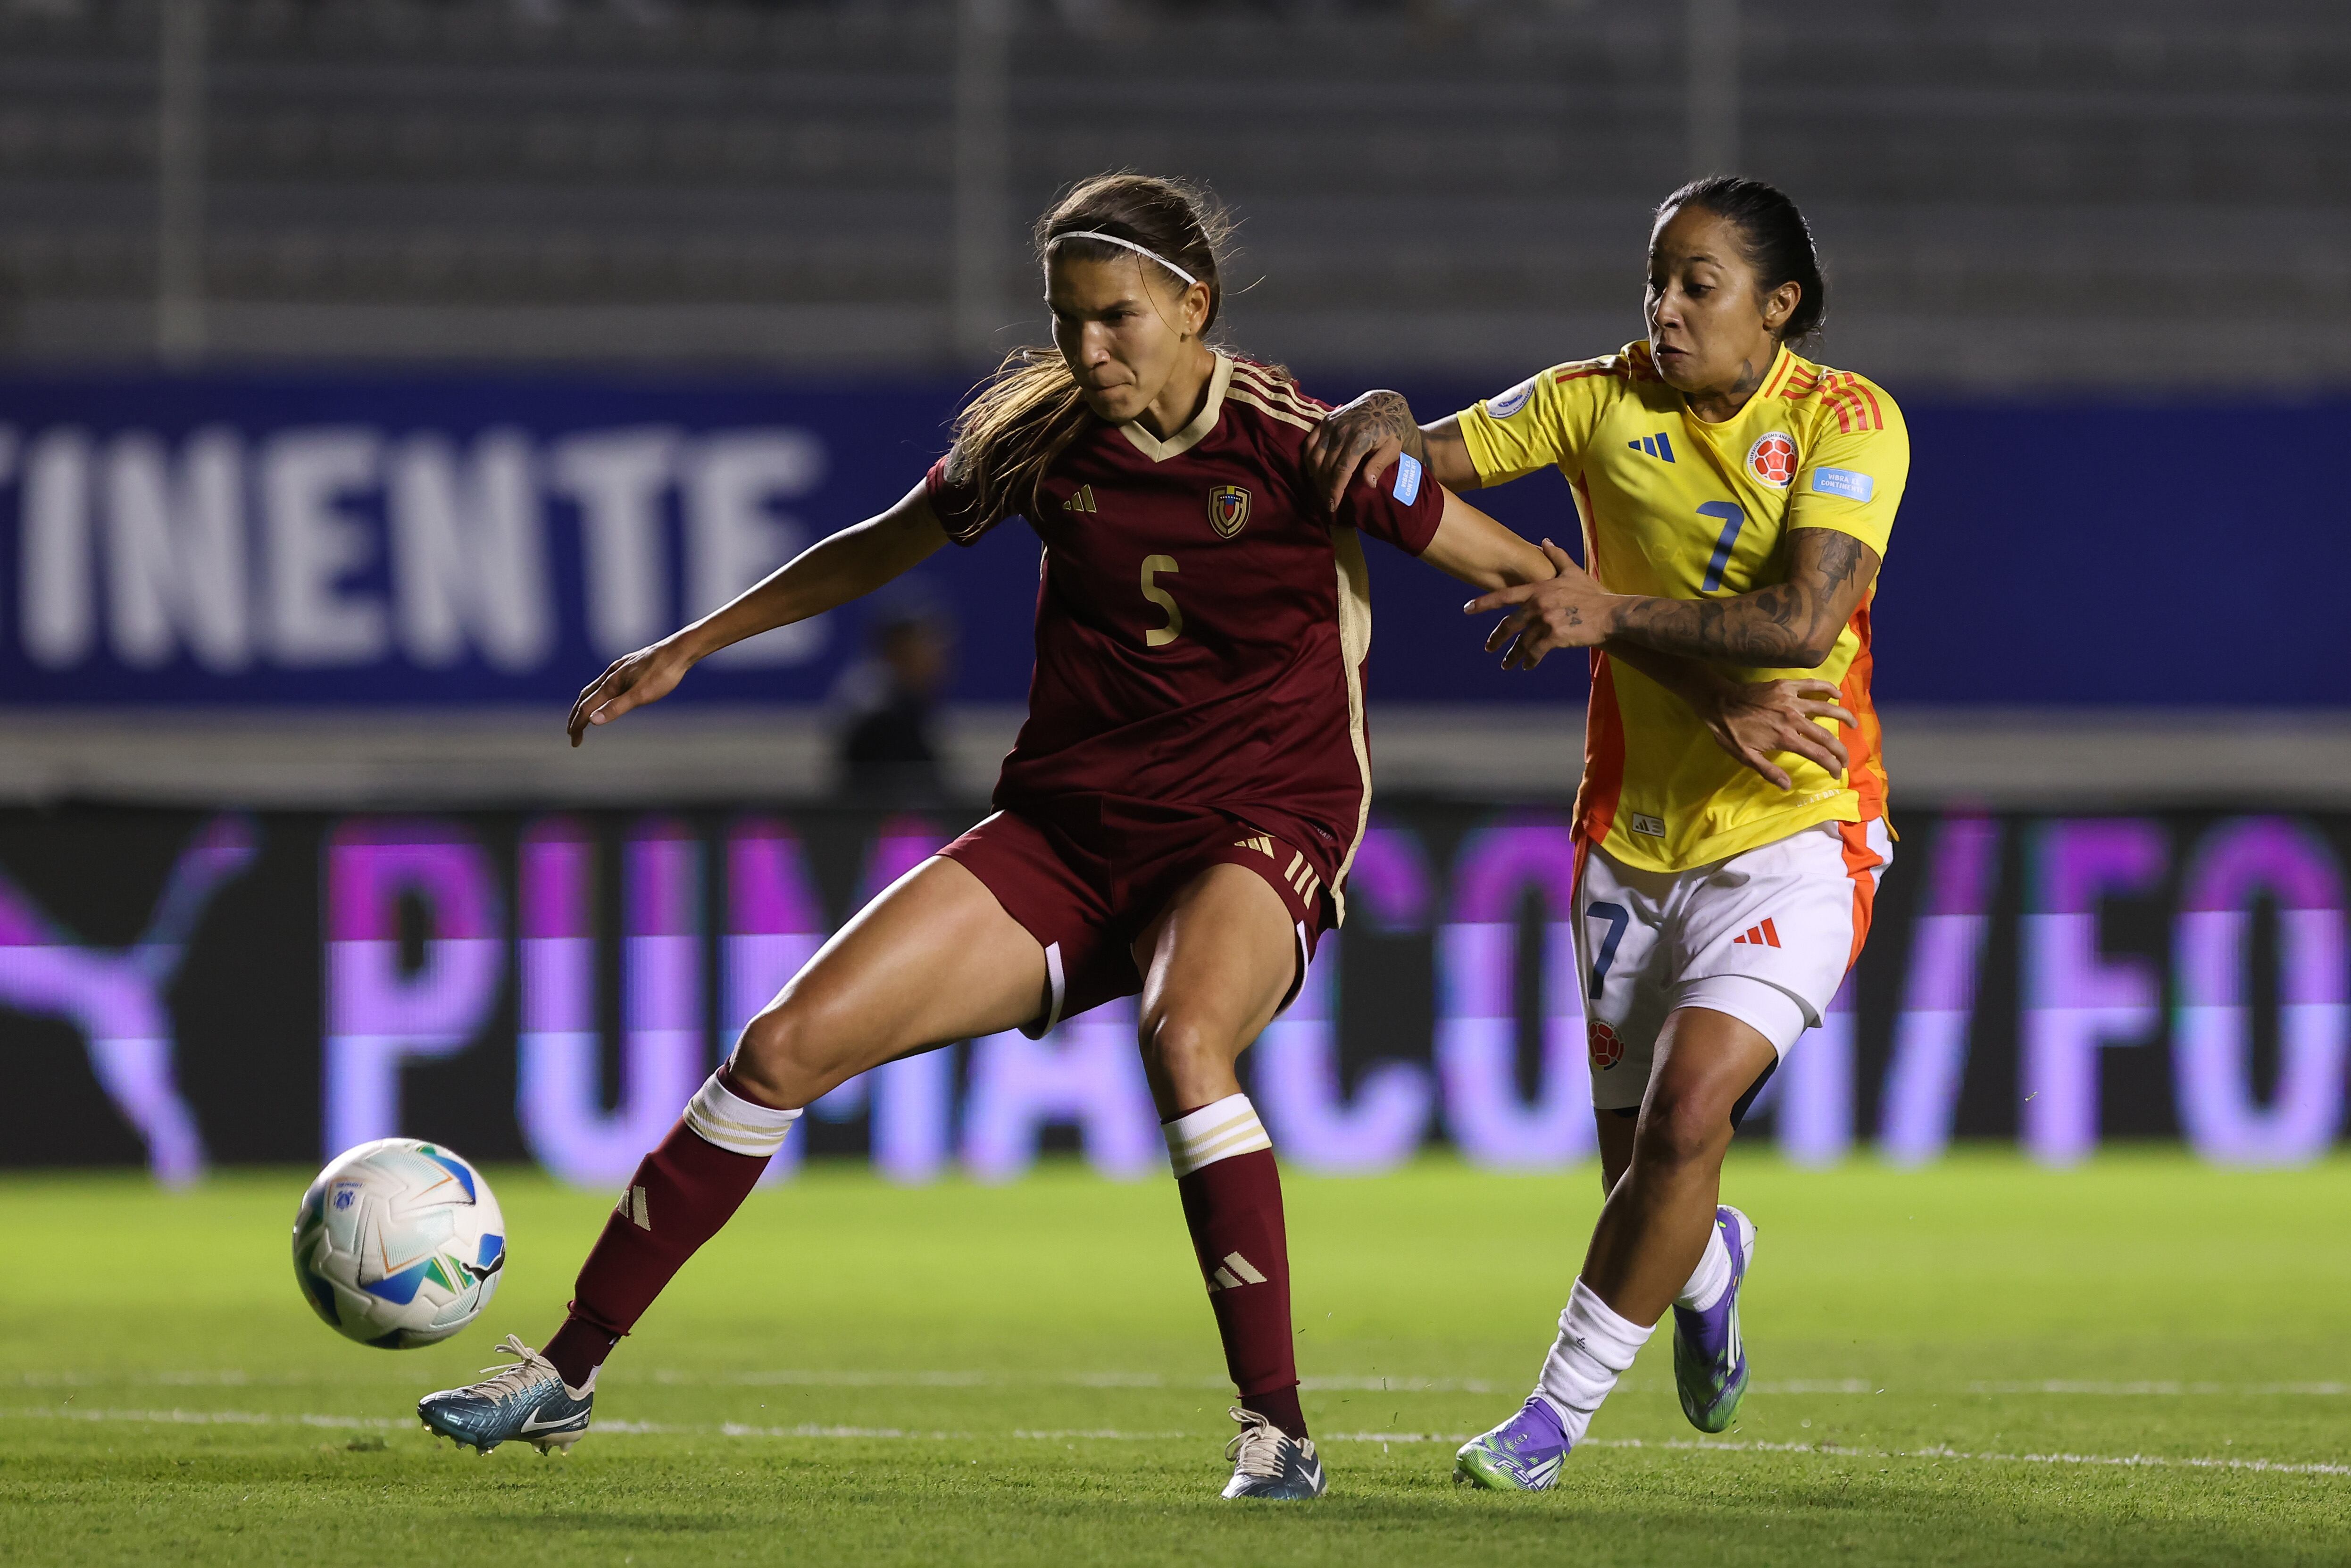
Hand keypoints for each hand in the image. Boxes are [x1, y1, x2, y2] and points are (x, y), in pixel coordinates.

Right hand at [566, 639, 695, 745]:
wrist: (680, 650)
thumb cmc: (664, 673)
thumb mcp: (641, 695)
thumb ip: (616, 708)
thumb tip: (592, 721)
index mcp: (612, 683)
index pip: (587, 708)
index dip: (578, 725)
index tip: (575, 742)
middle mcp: (611, 674)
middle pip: (586, 697)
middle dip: (577, 716)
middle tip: (573, 733)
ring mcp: (620, 668)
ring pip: (595, 688)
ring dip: (586, 703)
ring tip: (585, 716)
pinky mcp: (629, 665)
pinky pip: (607, 682)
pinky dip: (599, 693)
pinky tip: (609, 694)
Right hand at [1302, 389, 1414, 515]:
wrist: (1384, 403)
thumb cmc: (1391, 430)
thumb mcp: (1392, 448)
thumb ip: (1379, 465)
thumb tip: (1369, 485)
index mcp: (1360, 438)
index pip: (1342, 469)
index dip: (1335, 489)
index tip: (1333, 505)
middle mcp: (1343, 430)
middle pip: (1327, 465)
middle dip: (1325, 487)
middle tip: (1327, 502)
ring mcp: (1332, 424)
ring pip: (1315, 456)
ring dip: (1316, 476)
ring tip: (1320, 490)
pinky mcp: (1325, 421)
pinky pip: (1310, 443)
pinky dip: (1309, 459)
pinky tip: (1313, 472)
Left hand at [1465, 541, 1614, 668]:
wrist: (1612, 614)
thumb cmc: (1593, 594)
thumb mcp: (1573, 572)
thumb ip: (1557, 557)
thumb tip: (1545, 541)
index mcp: (1538, 590)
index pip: (1504, 596)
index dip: (1483, 603)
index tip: (1467, 609)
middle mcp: (1538, 605)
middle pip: (1508, 624)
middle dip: (1496, 638)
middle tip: (1488, 648)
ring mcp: (1545, 622)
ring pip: (1521, 642)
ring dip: (1512, 656)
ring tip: (1506, 664)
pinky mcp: (1555, 638)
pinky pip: (1535, 653)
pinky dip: (1529, 661)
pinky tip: (1527, 666)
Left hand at [1702, 678, 1855, 790]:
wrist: (1718, 702)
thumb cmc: (1731, 732)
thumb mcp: (1745, 757)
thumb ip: (1769, 771)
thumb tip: (1788, 786)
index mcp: (1785, 738)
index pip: (1817, 754)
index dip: (1831, 765)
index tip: (1836, 773)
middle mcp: (1793, 719)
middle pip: (1826, 735)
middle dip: (1840, 750)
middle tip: (1846, 759)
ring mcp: (1791, 700)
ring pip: (1826, 707)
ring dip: (1843, 716)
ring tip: (1854, 724)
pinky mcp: (1786, 685)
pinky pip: (1812, 685)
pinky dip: (1827, 688)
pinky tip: (1837, 694)